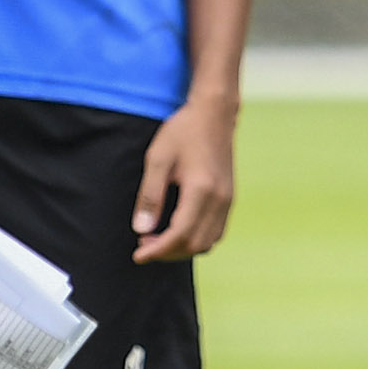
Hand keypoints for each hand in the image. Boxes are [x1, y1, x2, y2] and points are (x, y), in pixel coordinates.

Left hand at [131, 93, 238, 261]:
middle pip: (195, 245)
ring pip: (208, 242)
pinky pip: (216, 232)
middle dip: (168, 253)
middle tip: (144, 246)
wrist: (214, 114)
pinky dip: (196, 239)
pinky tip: (179, 230)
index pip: (180, 235)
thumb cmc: (183, 132)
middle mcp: (219, 200)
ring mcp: (228, 200)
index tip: (138, 255)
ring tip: (159, 240)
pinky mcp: (229, 198)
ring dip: (183, 249)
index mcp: (201, 190)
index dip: (157, 251)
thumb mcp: (158, 159)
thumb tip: (142, 229)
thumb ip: (150, 196)